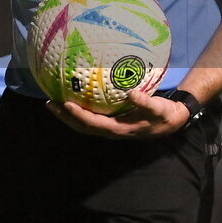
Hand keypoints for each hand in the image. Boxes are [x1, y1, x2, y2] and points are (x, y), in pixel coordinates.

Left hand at [46, 89, 190, 138]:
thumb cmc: (164, 114)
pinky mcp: (111, 121)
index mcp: (119, 129)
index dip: (79, 115)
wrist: (171, 121)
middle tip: (50, 103)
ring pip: (84, 124)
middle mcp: (111, 130)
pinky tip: (71, 97)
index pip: (94, 124)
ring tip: (53, 101)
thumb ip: (145, 102)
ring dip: (67, 115)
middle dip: (65, 116)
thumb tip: (131, 92)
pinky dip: (78, 110)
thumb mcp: (158, 108)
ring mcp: (110, 127)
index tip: (66, 103)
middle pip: (82, 126)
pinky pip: (90, 117)